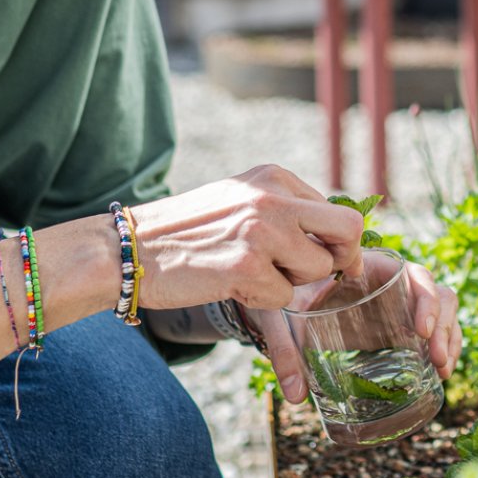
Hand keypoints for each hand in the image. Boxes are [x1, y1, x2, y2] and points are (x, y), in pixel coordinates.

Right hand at [129, 165, 364, 311]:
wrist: (130, 247)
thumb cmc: (187, 230)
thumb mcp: (240, 200)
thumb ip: (284, 208)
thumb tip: (340, 237)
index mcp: (274, 177)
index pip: (338, 209)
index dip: (343, 242)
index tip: (340, 261)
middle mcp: (272, 197)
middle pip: (348, 230)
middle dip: (344, 259)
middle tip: (325, 276)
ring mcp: (261, 231)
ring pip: (317, 270)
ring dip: (292, 283)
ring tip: (251, 273)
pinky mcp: (247, 267)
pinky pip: (284, 297)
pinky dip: (263, 300)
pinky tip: (230, 284)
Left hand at [249, 262, 461, 403]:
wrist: (281, 298)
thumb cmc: (286, 297)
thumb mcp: (284, 317)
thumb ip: (286, 350)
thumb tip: (296, 396)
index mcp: (372, 268)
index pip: (415, 275)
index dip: (425, 300)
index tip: (420, 331)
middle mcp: (394, 283)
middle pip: (437, 294)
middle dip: (443, 326)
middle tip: (435, 360)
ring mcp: (401, 304)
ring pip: (443, 312)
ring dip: (449, 339)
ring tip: (442, 371)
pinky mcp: (401, 325)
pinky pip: (435, 330)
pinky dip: (444, 347)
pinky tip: (440, 373)